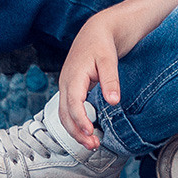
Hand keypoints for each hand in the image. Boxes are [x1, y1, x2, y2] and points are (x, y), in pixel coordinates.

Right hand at [57, 13, 123, 148]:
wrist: (95, 31)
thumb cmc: (102, 45)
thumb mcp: (109, 60)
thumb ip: (110, 81)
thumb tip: (113, 102)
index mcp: (74, 76)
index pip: (73, 103)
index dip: (80, 120)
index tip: (90, 132)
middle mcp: (65, 83)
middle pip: (65, 114)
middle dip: (77, 132)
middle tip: (93, 145)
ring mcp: (66, 87)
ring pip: (64, 115)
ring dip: (75, 131)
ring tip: (91, 143)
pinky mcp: (70, 89)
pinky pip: (67, 110)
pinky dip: (75, 123)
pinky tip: (87, 130)